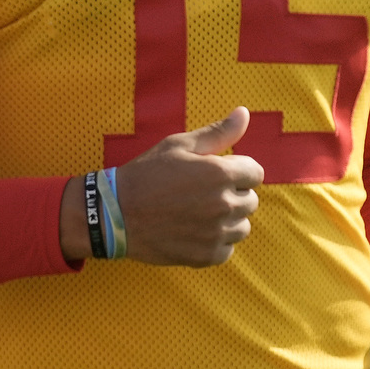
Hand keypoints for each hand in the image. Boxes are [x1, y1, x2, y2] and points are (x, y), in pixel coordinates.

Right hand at [61, 108, 262, 265]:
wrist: (114, 213)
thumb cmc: (146, 174)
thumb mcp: (178, 145)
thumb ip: (217, 132)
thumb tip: (244, 113)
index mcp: (221, 173)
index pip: (255, 173)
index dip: (235, 171)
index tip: (213, 174)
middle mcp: (224, 204)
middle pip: (250, 200)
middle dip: (231, 194)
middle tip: (198, 194)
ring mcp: (217, 233)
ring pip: (241, 226)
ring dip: (226, 220)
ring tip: (196, 213)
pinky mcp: (207, 255)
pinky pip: (227, 248)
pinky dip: (214, 241)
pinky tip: (190, 231)